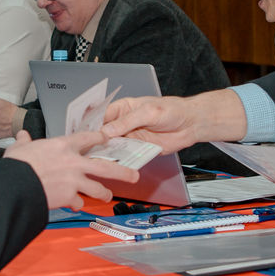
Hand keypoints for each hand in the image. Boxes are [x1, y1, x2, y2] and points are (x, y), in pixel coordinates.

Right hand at [5, 131, 139, 208]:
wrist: (16, 185)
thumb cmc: (17, 166)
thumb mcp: (19, 148)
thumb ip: (24, 142)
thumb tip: (22, 136)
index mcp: (63, 146)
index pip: (87, 138)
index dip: (99, 137)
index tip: (106, 137)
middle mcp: (74, 163)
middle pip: (105, 167)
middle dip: (122, 172)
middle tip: (134, 175)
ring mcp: (74, 181)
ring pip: (98, 188)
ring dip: (104, 193)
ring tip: (107, 196)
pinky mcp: (70, 197)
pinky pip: (79, 202)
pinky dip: (78, 205)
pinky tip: (76, 206)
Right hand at [102, 89, 247, 152]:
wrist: (191, 124)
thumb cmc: (172, 110)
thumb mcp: (148, 112)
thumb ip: (127, 122)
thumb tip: (108, 130)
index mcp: (123, 109)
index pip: (101, 117)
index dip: (92, 127)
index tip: (83, 136)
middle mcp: (124, 124)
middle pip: (104, 135)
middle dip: (97, 143)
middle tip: (88, 152)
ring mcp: (131, 138)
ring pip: (113, 148)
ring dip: (108, 154)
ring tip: (98, 162)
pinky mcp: (139, 150)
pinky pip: (127, 157)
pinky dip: (121, 162)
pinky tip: (115, 166)